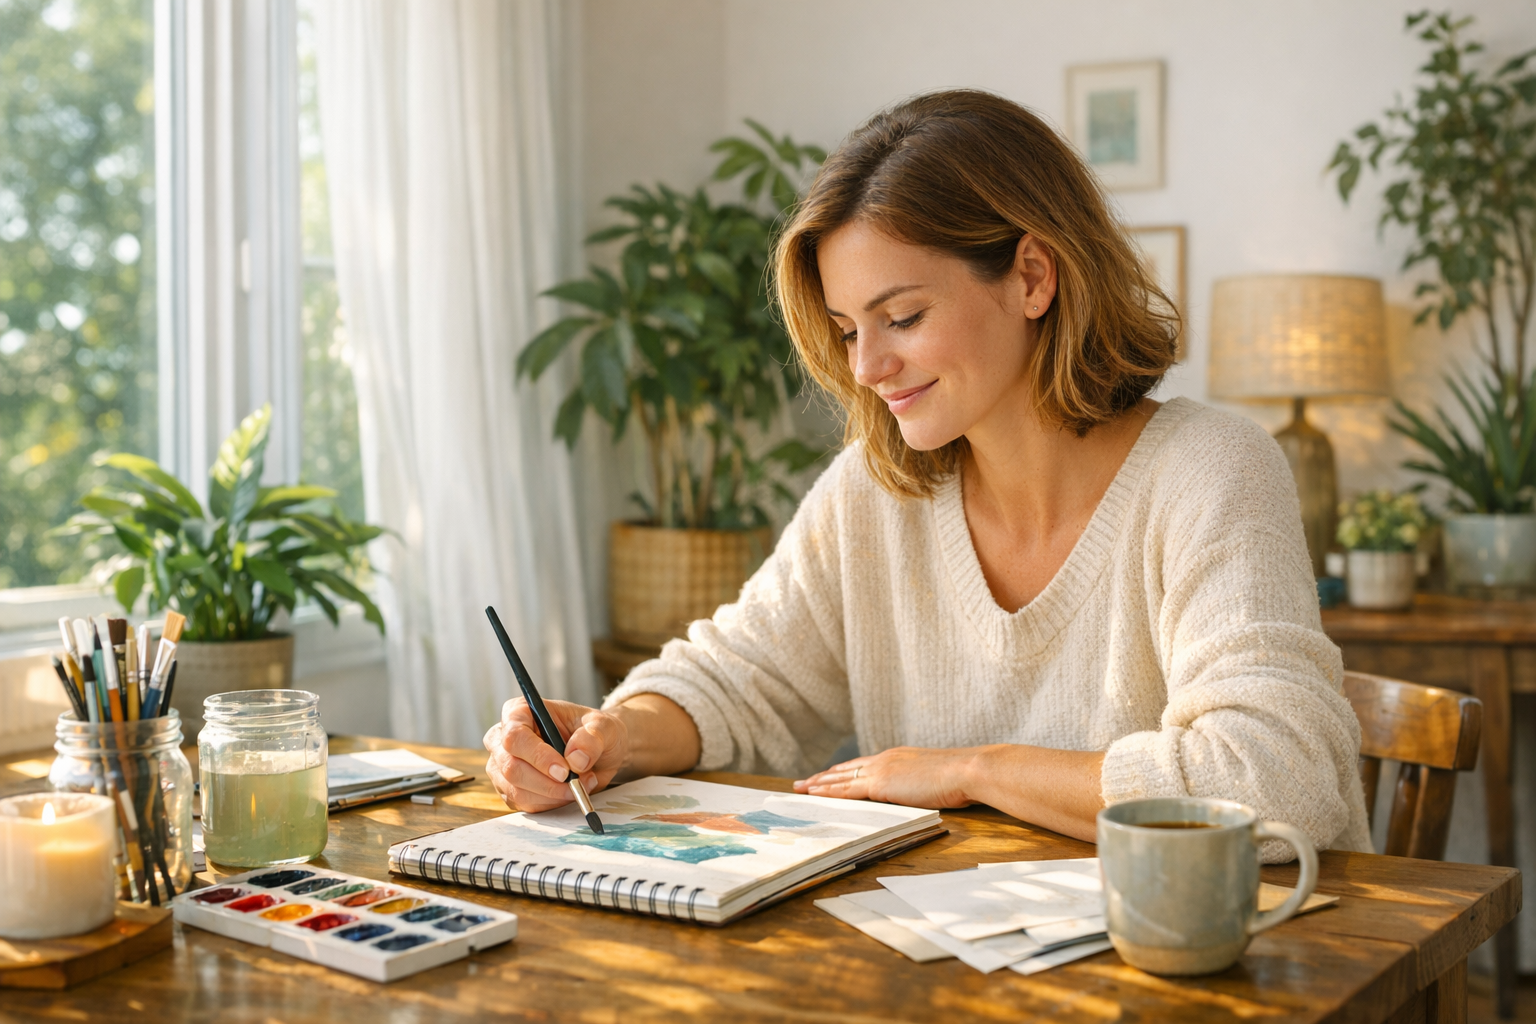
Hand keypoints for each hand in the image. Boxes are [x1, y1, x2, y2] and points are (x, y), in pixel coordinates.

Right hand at [483, 698, 626, 812]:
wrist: (599, 752)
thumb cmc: (594, 732)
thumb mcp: (603, 726)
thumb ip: (592, 738)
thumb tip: (576, 759)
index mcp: (520, 711)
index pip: (515, 736)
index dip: (538, 756)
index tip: (564, 770)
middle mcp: (504, 738)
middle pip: (511, 767)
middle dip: (547, 782)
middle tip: (575, 783)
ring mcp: (504, 765)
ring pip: (517, 790)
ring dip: (552, 794)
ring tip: (580, 783)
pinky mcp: (511, 789)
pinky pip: (524, 804)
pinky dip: (551, 803)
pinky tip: (568, 792)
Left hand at [793, 746, 979, 808]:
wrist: (968, 770)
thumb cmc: (961, 778)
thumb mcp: (937, 779)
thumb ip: (923, 784)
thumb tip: (921, 794)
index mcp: (898, 758)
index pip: (863, 765)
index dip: (843, 772)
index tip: (828, 776)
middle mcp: (885, 759)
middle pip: (846, 769)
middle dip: (823, 777)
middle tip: (802, 782)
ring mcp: (881, 770)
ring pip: (841, 778)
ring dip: (818, 784)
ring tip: (799, 788)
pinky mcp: (881, 783)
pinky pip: (846, 789)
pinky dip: (828, 792)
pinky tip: (814, 795)